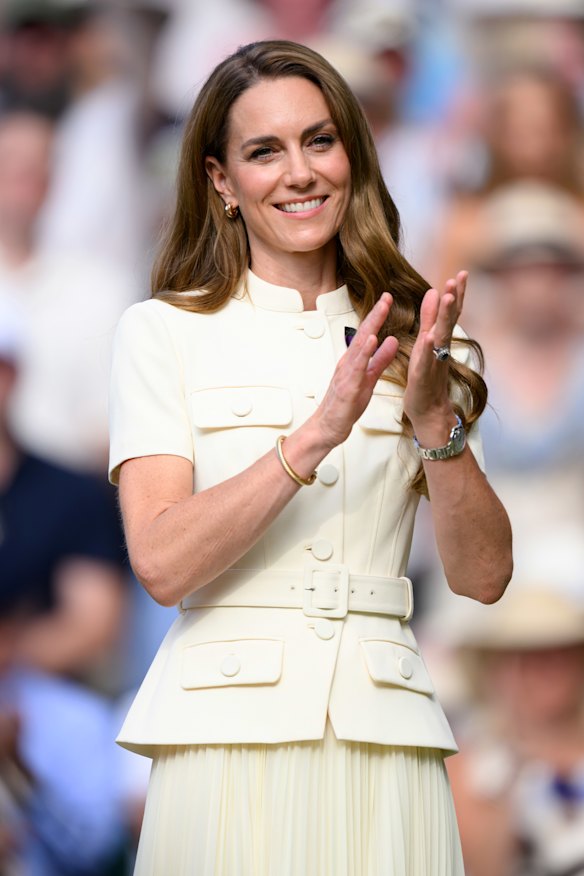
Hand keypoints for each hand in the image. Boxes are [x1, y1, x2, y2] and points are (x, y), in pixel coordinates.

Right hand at [313, 292, 398, 448]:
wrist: (328, 426)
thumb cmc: (346, 405)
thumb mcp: (369, 378)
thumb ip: (381, 360)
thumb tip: (392, 341)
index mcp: (354, 360)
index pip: (367, 333)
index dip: (378, 316)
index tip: (387, 299)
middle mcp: (348, 362)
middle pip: (363, 333)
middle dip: (375, 314)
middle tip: (386, 297)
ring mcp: (346, 373)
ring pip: (360, 345)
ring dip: (371, 326)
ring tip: (381, 310)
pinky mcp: (348, 386)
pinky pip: (357, 367)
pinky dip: (364, 352)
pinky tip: (372, 341)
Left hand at [403, 271, 466, 439]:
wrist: (427, 410)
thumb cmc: (426, 376)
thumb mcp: (425, 342)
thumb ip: (429, 318)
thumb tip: (434, 292)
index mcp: (439, 339)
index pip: (450, 313)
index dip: (456, 294)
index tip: (462, 273)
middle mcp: (440, 349)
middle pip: (449, 321)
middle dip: (454, 299)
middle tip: (457, 278)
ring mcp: (434, 362)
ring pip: (441, 337)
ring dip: (445, 317)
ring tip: (447, 298)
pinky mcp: (423, 376)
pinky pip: (427, 360)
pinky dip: (428, 349)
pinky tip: (429, 336)